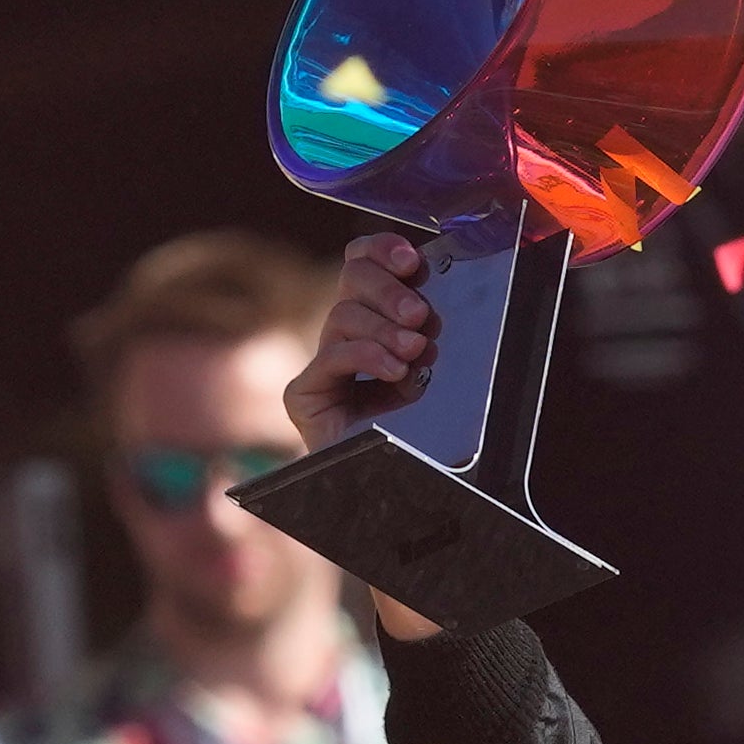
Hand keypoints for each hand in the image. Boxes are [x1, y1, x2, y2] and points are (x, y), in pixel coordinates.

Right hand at [285, 233, 435, 453]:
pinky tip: (394, 371)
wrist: (403, 492)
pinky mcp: (305, 396)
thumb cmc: (430, 437)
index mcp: (377, 322)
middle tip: (419, 315)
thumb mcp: (438, 371)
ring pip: (343, 317)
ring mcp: (322, 367)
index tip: (410, 259)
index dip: (381, 252)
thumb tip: (434, 301)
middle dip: (388, 291)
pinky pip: (332, 357)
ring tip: (414, 353)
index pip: (362, 264)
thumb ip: (430, 332)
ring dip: (384, 330)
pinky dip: (366, 357)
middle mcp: (345, 337)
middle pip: (351, 281)